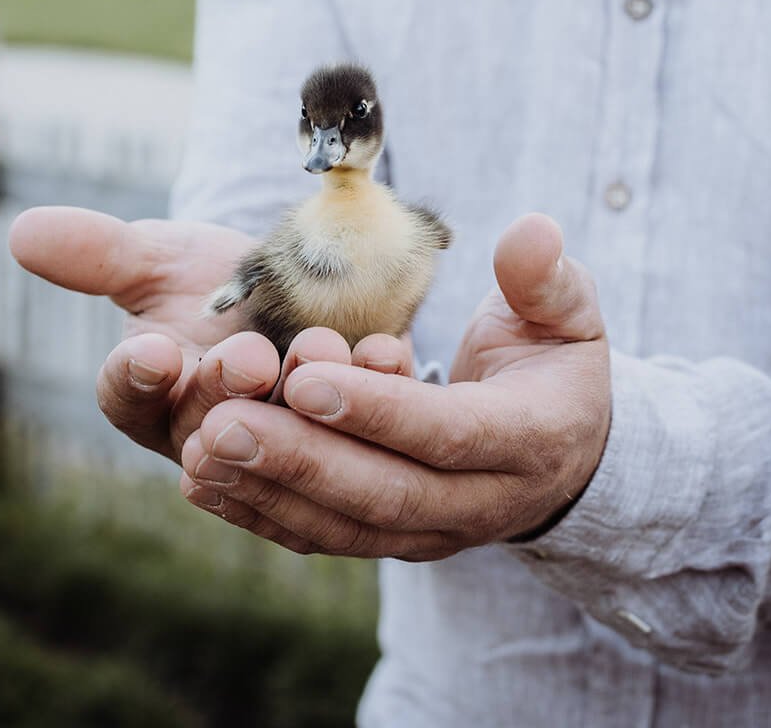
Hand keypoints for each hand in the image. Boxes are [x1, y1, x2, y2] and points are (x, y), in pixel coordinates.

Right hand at [7, 206, 414, 464]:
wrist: (300, 289)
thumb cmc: (213, 283)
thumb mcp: (158, 259)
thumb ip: (98, 253)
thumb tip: (22, 230)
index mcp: (153, 397)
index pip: (129, 398)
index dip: (138, 378)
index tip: (151, 351)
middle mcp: (213, 431)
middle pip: (210, 426)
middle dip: (229, 391)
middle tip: (246, 358)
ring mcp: (286, 438)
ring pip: (289, 436)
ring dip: (303, 393)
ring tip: (317, 346)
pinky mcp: (354, 431)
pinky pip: (367, 427)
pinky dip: (378, 387)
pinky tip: (386, 351)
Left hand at [179, 213, 610, 556]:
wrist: (564, 445)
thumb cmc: (557, 358)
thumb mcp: (568, 311)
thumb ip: (545, 276)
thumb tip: (531, 230)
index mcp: (528, 439)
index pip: (447, 433)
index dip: (377, 410)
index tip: (305, 377)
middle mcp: (480, 502)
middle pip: (384, 495)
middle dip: (300, 460)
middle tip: (224, 422)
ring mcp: (434, 533)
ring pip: (345, 527)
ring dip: (269, 492)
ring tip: (202, 449)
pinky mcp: (393, 540)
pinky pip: (324, 538)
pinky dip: (263, 514)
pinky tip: (205, 482)